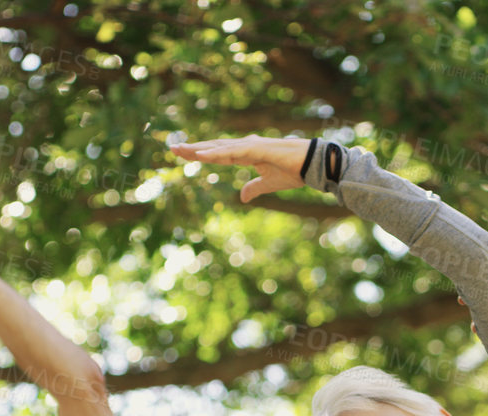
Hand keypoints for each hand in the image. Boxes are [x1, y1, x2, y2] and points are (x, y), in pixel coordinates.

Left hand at [167, 134, 312, 201]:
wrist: (314, 165)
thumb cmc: (295, 171)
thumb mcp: (270, 184)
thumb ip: (254, 188)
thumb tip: (242, 197)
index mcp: (247, 153)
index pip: (219, 153)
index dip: (201, 153)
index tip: (183, 153)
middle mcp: (246, 145)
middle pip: (214, 147)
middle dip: (194, 148)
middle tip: (172, 148)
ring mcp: (251, 146)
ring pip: (220, 147)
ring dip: (200, 148)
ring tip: (181, 150)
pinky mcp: (258, 149)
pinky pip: (233, 152)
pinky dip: (216, 152)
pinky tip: (202, 154)